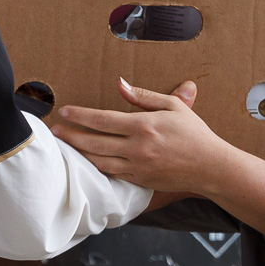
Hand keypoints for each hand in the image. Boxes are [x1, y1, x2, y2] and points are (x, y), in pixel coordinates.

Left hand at [52, 78, 264, 242]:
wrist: (210, 166)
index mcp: (144, 125)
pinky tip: (86, 161)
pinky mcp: (139, 181)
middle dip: (71, 135)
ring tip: (64, 146)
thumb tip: (120, 84)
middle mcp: (137, 147)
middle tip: (54, 130)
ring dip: (78, 153)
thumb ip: (144, 96)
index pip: (103, 119)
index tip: (65, 111)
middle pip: (94, 141)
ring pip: (98, 160)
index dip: (81, 115)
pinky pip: (110, 174)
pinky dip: (94, 167)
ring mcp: (136, 167)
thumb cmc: (194, 133)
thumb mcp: (173, 106)